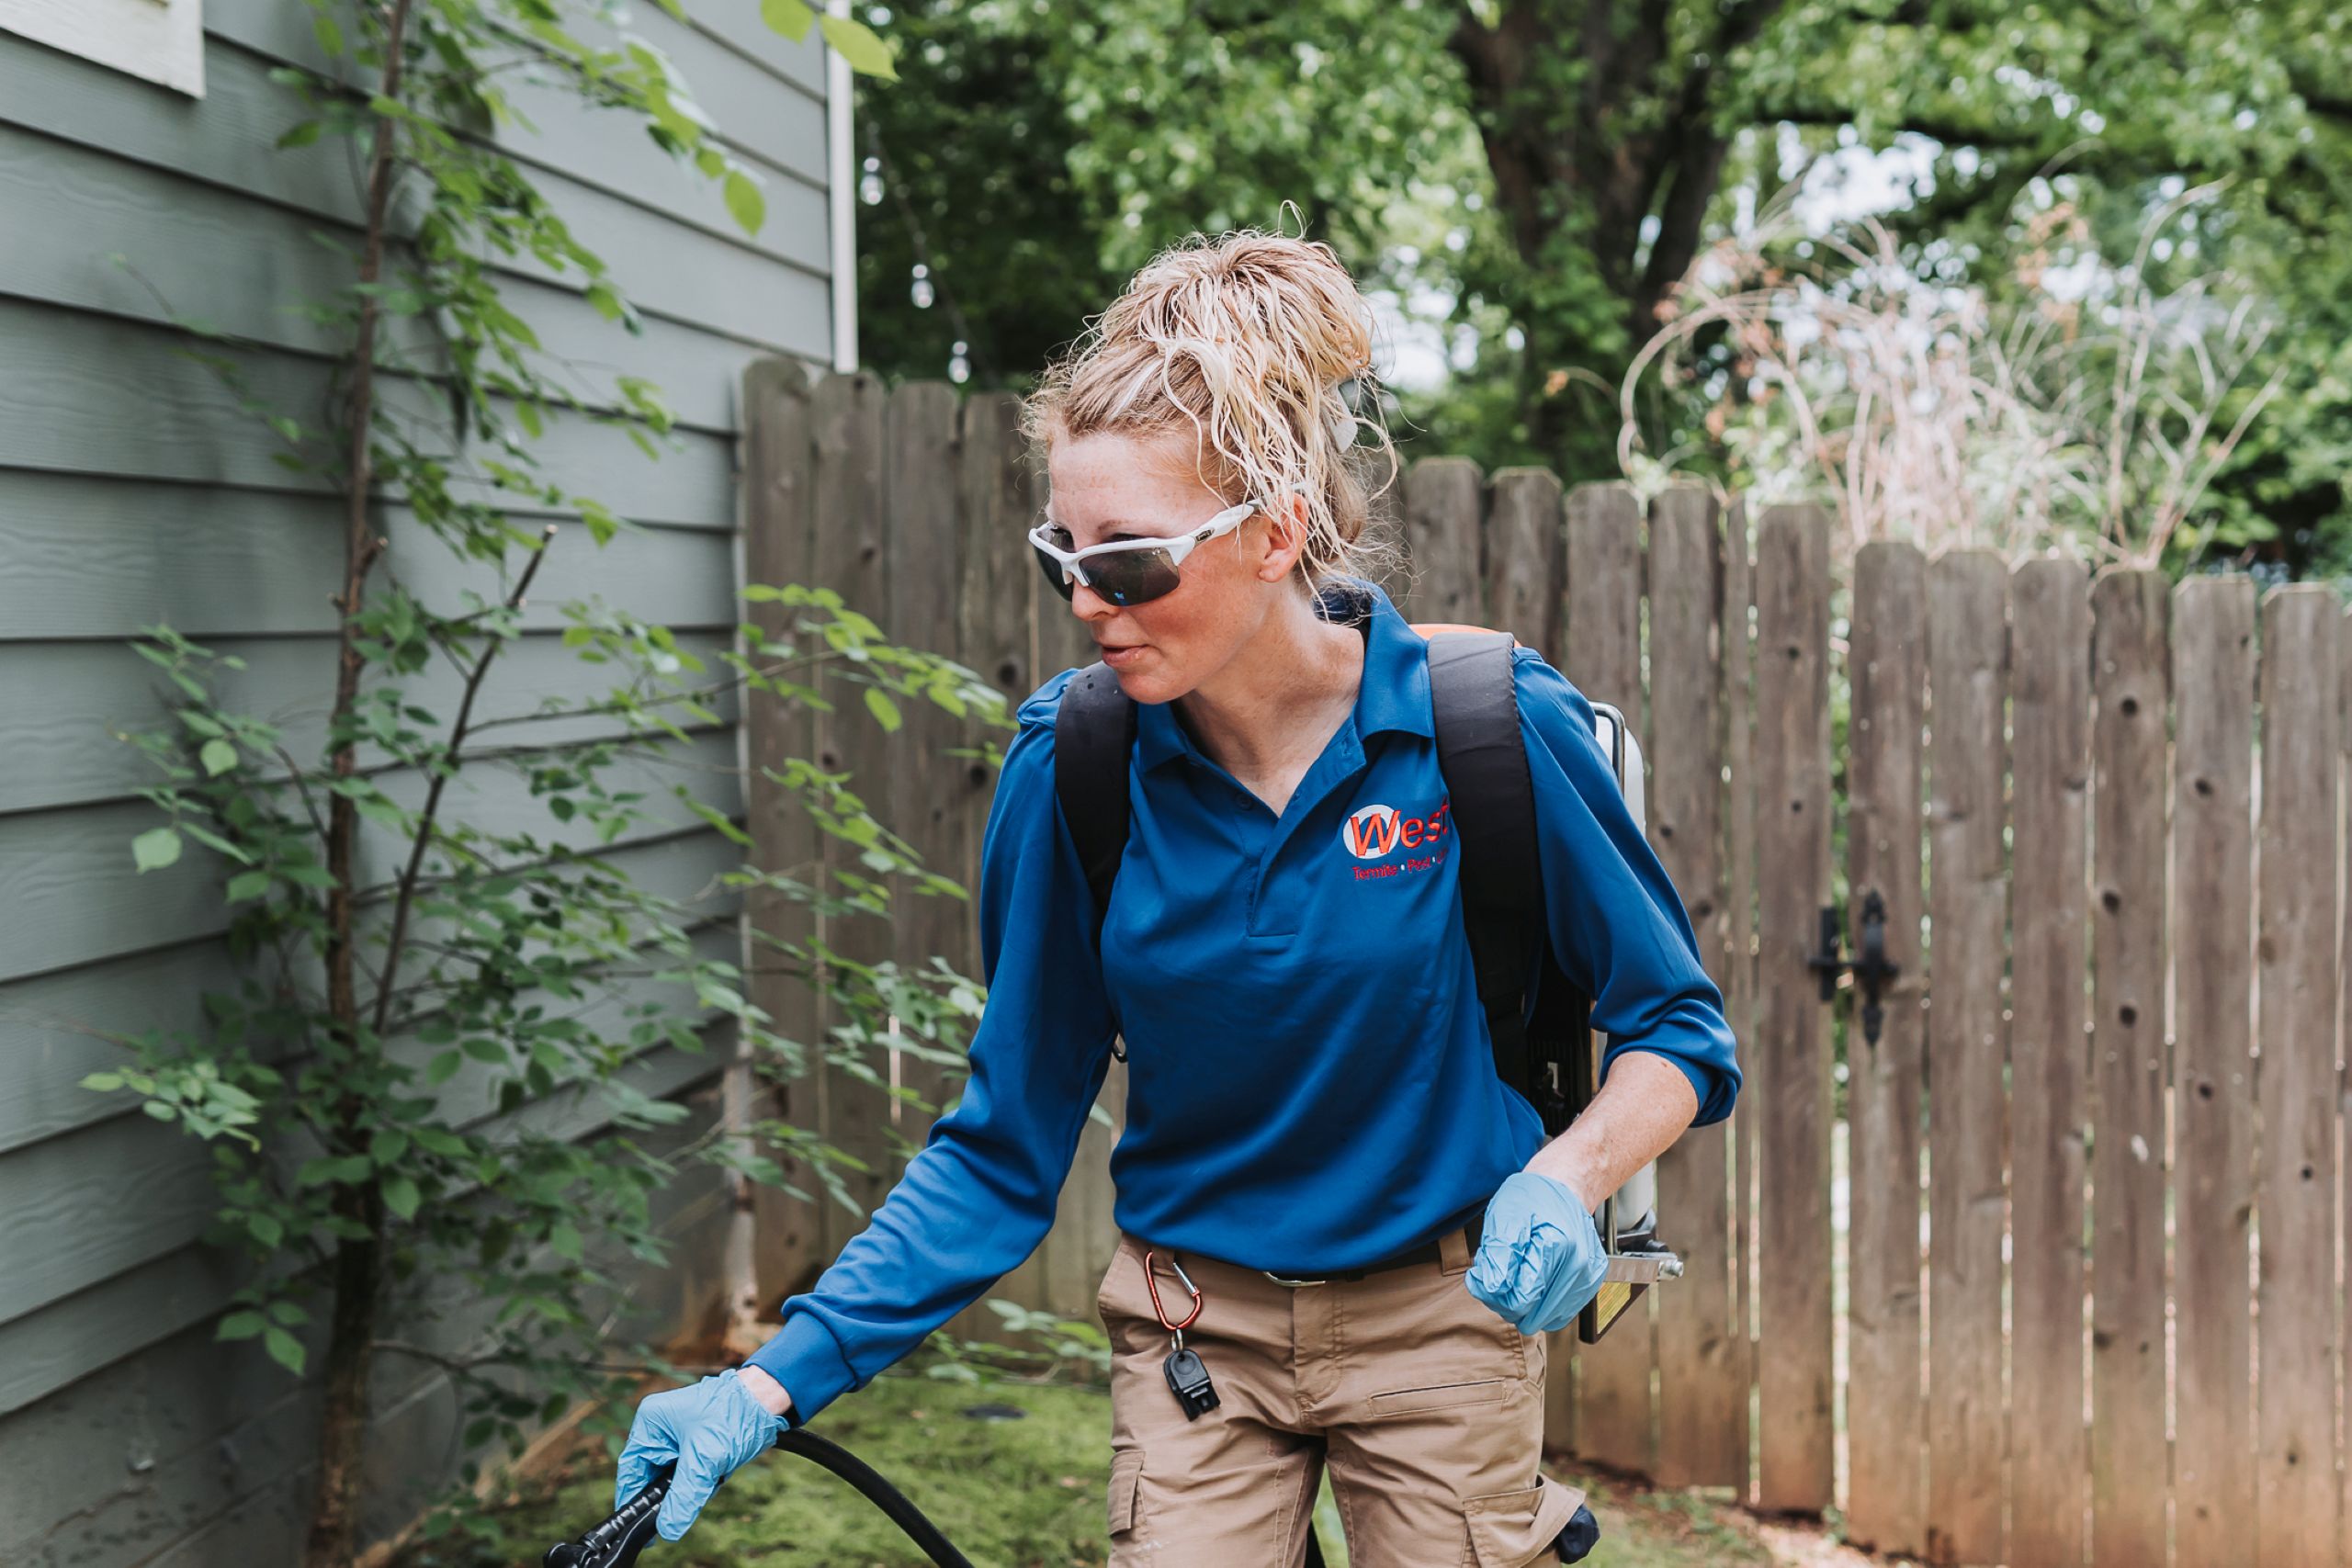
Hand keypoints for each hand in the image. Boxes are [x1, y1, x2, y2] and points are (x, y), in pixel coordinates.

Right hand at [614, 1371, 785, 1540]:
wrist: (769, 1399)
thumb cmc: (736, 1414)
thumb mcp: (705, 1460)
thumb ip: (683, 1496)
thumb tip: (667, 1529)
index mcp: (651, 1422)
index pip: (631, 1468)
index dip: (634, 1498)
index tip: (638, 1524)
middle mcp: (660, 1426)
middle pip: (653, 1474)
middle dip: (672, 1491)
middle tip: (688, 1500)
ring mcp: (678, 1433)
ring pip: (673, 1476)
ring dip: (692, 1484)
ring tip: (713, 1474)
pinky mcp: (695, 1441)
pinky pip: (690, 1470)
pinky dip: (703, 1479)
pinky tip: (719, 1472)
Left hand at [1466, 1170, 1607, 1334]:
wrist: (1564, 1186)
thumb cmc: (1533, 1197)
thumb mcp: (1504, 1216)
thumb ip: (1497, 1255)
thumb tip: (1493, 1289)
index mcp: (1557, 1247)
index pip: (1520, 1301)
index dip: (1494, 1294)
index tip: (1483, 1276)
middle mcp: (1579, 1266)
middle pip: (1534, 1316)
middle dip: (1507, 1302)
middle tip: (1497, 1274)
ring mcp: (1588, 1277)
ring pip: (1547, 1319)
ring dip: (1525, 1305)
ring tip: (1516, 1274)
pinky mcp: (1591, 1284)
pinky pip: (1560, 1314)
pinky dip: (1542, 1304)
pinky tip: (1533, 1281)